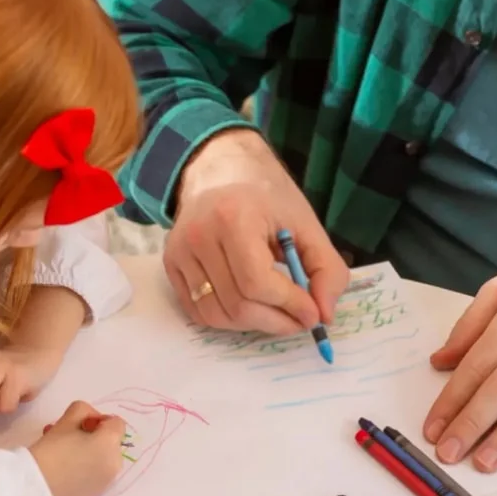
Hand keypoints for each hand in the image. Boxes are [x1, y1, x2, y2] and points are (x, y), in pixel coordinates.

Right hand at [28, 399, 127, 495]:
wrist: (37, 488)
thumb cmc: (51, 451)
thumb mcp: (66, 420)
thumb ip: (83, 410)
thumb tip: (91, 420)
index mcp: (111, 443)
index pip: (116, 422)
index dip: (99, 419)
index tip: (79, 425)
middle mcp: (115, 463)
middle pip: (110, 441)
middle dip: (94, 437)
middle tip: (68, 438)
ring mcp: (107, 481)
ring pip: (104, 458)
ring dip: (90, 452)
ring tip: (64, 454)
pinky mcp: (97, 494)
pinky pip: (98, 474)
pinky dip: (88, 468)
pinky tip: (67, 469)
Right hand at [166, 129, 348, 333]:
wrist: (220, 170)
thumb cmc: (266, 196)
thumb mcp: (306, 224)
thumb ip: (326, 269)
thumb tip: (324, 315)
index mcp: (233, 217)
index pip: (257, 282)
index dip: (289, 305)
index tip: (313, 313)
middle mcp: (198, 235)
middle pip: (237, 304)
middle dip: (276, 321)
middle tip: (300, 320)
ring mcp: (179, 251)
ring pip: (217, 315)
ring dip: (253, 325)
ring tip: (276, 313)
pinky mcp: (170, 264)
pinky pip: (199, 312)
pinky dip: (228, 320)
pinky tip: (249, 305)